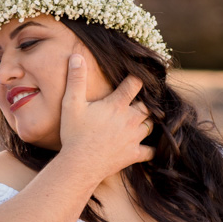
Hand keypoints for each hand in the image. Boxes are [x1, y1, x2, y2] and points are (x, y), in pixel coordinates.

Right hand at [57, 50, 153, 180]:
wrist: (79, 165)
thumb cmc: (74, 134)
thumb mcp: (71, 104)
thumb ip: (76, 80)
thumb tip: (76, 56)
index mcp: (117, 105)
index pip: (134, 84)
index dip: (136, 79)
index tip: (134, 78)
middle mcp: (130, 119)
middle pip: (148, 105)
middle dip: (145, 101)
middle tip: (140, 99)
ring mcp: (134, 138)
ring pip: (151, 124)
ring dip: (148, 121)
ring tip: (143, 119)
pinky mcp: (133, 154)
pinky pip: (150, 151)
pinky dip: (152, 148)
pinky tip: (148, 146)